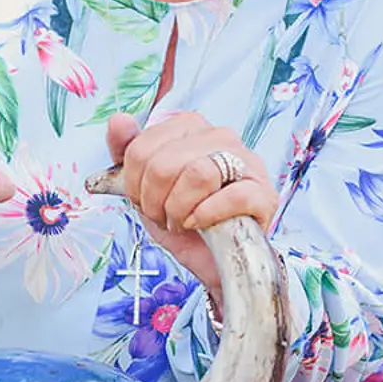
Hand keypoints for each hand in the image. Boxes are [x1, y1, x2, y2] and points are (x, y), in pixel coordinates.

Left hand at [106, 112, 275, 295]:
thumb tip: (119, 120)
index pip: (142, 147)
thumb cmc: (182, 219)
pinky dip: (207, 216)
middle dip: (156, 201)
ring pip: (198, 173)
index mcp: (189, 128)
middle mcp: (220, 136)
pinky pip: (232, 196)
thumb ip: (128, 152)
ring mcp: (247, 162)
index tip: (145, 200)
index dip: (135, 184)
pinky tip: (202, 225)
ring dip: (180, 209)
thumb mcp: (144, 187)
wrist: (211, 260)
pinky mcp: (264, 194)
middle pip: (165, 163)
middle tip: (165, 216)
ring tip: (183, 221)